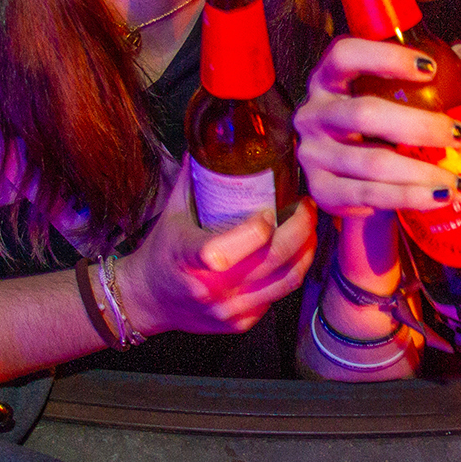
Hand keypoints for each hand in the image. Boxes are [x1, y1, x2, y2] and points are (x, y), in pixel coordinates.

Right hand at [122, 157, 315, 335]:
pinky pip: (279, 296)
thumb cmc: (162, 251)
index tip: (270, 208)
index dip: (257, 228)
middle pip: (273, 260)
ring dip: (306, 251)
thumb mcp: (172, 211)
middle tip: (308, 206)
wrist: (149, 300)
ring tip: (311, 227)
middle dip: (301, 229)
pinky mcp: (241, 323)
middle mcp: (211, 289)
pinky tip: (296, 252)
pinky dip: (292, 271)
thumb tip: (212, 138)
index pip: (225, 250)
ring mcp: (229, 310)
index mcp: (189, 258)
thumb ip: (194, 176)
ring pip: (287, 281)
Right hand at [294, 37, 460, 218]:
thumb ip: (448, 68)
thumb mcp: (411, 89)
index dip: (385, 58)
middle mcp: (313, 112)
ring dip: (421, 175)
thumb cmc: (385, 120)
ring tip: (460, 182)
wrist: (353, 174)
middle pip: (364, 114)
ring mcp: (312, 153)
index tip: (431, 69)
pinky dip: (404, 199)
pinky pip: (365, 197)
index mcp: (330, 77)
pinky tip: (435, 198)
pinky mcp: (320, 189)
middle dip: (420, 127)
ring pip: (370, 164)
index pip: (346, 54)